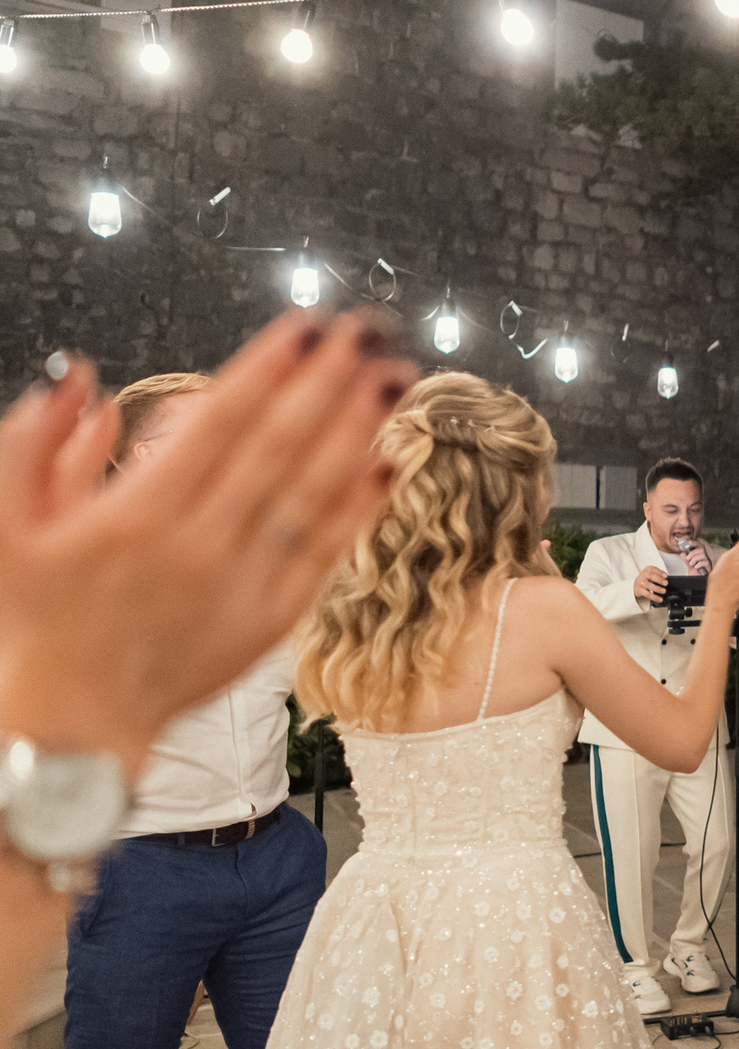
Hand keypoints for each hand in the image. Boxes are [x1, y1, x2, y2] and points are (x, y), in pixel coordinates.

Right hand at [0, 311, 414, 774]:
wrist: (72, 722)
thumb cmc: (39, 621)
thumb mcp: (5, 530)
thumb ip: (31, 446)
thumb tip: (78, 381)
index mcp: (138, 517)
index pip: (219, 424)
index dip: (267, 369)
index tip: (304, 326)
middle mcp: (200, 547)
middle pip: (278, 448)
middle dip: (326, 383)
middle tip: (366, 331)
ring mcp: (243, 585)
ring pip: (311, 495)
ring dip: (355, 431)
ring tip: (390, 379)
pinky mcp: (270, 619)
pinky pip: (323, 553)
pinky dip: (356, 507)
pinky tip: (383, 462)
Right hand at [633, 565, 668, 606]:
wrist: (636, 584)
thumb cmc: (647, 579)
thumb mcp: (652, 574)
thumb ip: (659, 575)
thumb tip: (666, 578)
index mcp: (647, 569)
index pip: (653, 569)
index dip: (660, 572)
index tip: (666, 576)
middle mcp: (643, 575)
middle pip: (650, 576)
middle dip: (659, 579)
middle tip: (666, 583)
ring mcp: (640, 582)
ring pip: (648, 585)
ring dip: (657, 588)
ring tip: (664, 591)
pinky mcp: (639, 590)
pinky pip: (647, 594)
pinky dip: (654, 597)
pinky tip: (659, 599)